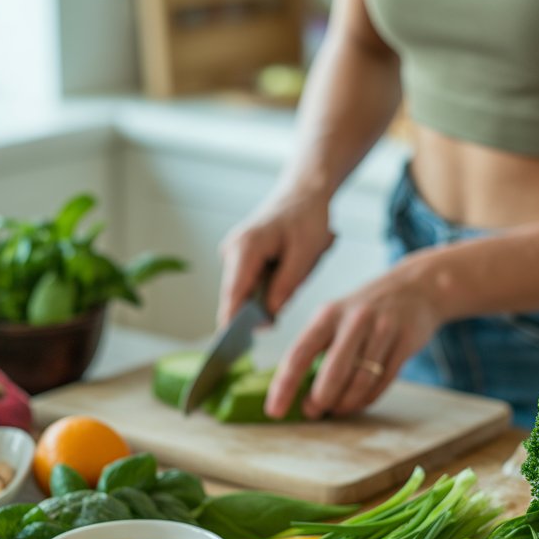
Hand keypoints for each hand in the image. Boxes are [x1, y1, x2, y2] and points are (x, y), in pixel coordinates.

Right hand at [218, 187, 334, 327]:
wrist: (304, 193)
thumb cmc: (307, 218)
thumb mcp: (305, 254)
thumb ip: (285, 285)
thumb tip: (268, 315)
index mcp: (246, 247)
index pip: (233, 292)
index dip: (231, 321)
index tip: (230, 345)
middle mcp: (232, 250)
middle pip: (234, 296)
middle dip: (251, 314)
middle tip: (273, 323)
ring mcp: (233, 254)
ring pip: (241, 292)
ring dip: (261, 300)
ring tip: (291, 278)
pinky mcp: (240, 259)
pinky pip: (247, 284)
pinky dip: (262, 292)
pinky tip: (283, 279)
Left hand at [266, 257, 444, 418]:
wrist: (416, 287)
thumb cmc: (364, 311)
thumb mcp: (335, 317)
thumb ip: (315, 347)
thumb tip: (293, 390)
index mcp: (327, 315)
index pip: (299, 353)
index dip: (284, 385)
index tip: (274, 410)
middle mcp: (354, 320)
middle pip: (333, 371)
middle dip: (320, 398)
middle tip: (312, 411)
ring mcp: (381, 330)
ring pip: (361, 380)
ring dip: (346, 402)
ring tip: (337, 409)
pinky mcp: (404, 342)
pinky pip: (384, 381)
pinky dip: (367, 398)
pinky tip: (358, 401)